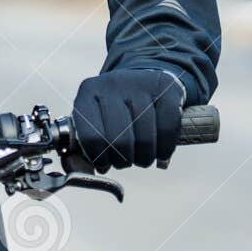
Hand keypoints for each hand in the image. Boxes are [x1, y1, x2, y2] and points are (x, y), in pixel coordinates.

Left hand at [69, 68, 185, 170]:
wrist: (141, 79)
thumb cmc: (113, 109)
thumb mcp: (93, 120)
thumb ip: (84, 147)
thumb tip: (85, 171)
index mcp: (88, 92)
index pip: (91, 136)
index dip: (99, 158)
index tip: (105, 164)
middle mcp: (113, 83)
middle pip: (119, 139)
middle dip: (123, 160)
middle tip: (125, 162)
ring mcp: (140, 83)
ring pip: (145, 137)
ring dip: (144, 158)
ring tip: (142, 159)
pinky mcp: (166, 87)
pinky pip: (167, 129)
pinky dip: (165, 149)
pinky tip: (160, 152)